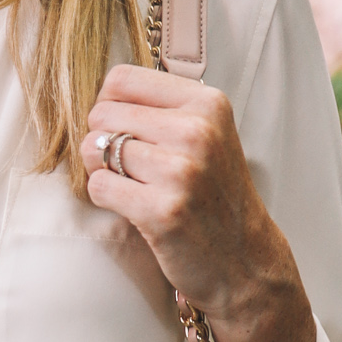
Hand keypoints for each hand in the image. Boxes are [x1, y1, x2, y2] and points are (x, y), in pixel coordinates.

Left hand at [83, 64, 316, 341]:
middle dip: (103, 141)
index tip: (123, 131)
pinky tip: (129, 207)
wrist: (245, 262)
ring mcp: (181, 172)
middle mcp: (197, 131)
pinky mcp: (162, 211)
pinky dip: (104, 198)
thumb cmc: (215, 198)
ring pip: (97, 149)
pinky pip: (99, 187)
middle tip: (126, 168)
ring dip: (102, 171)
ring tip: (131, 187)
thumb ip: (164, 111)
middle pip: (103, 113)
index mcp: (207, 104)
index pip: (121, 79)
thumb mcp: (207, 137)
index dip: (109, 106)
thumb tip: (101, 97)